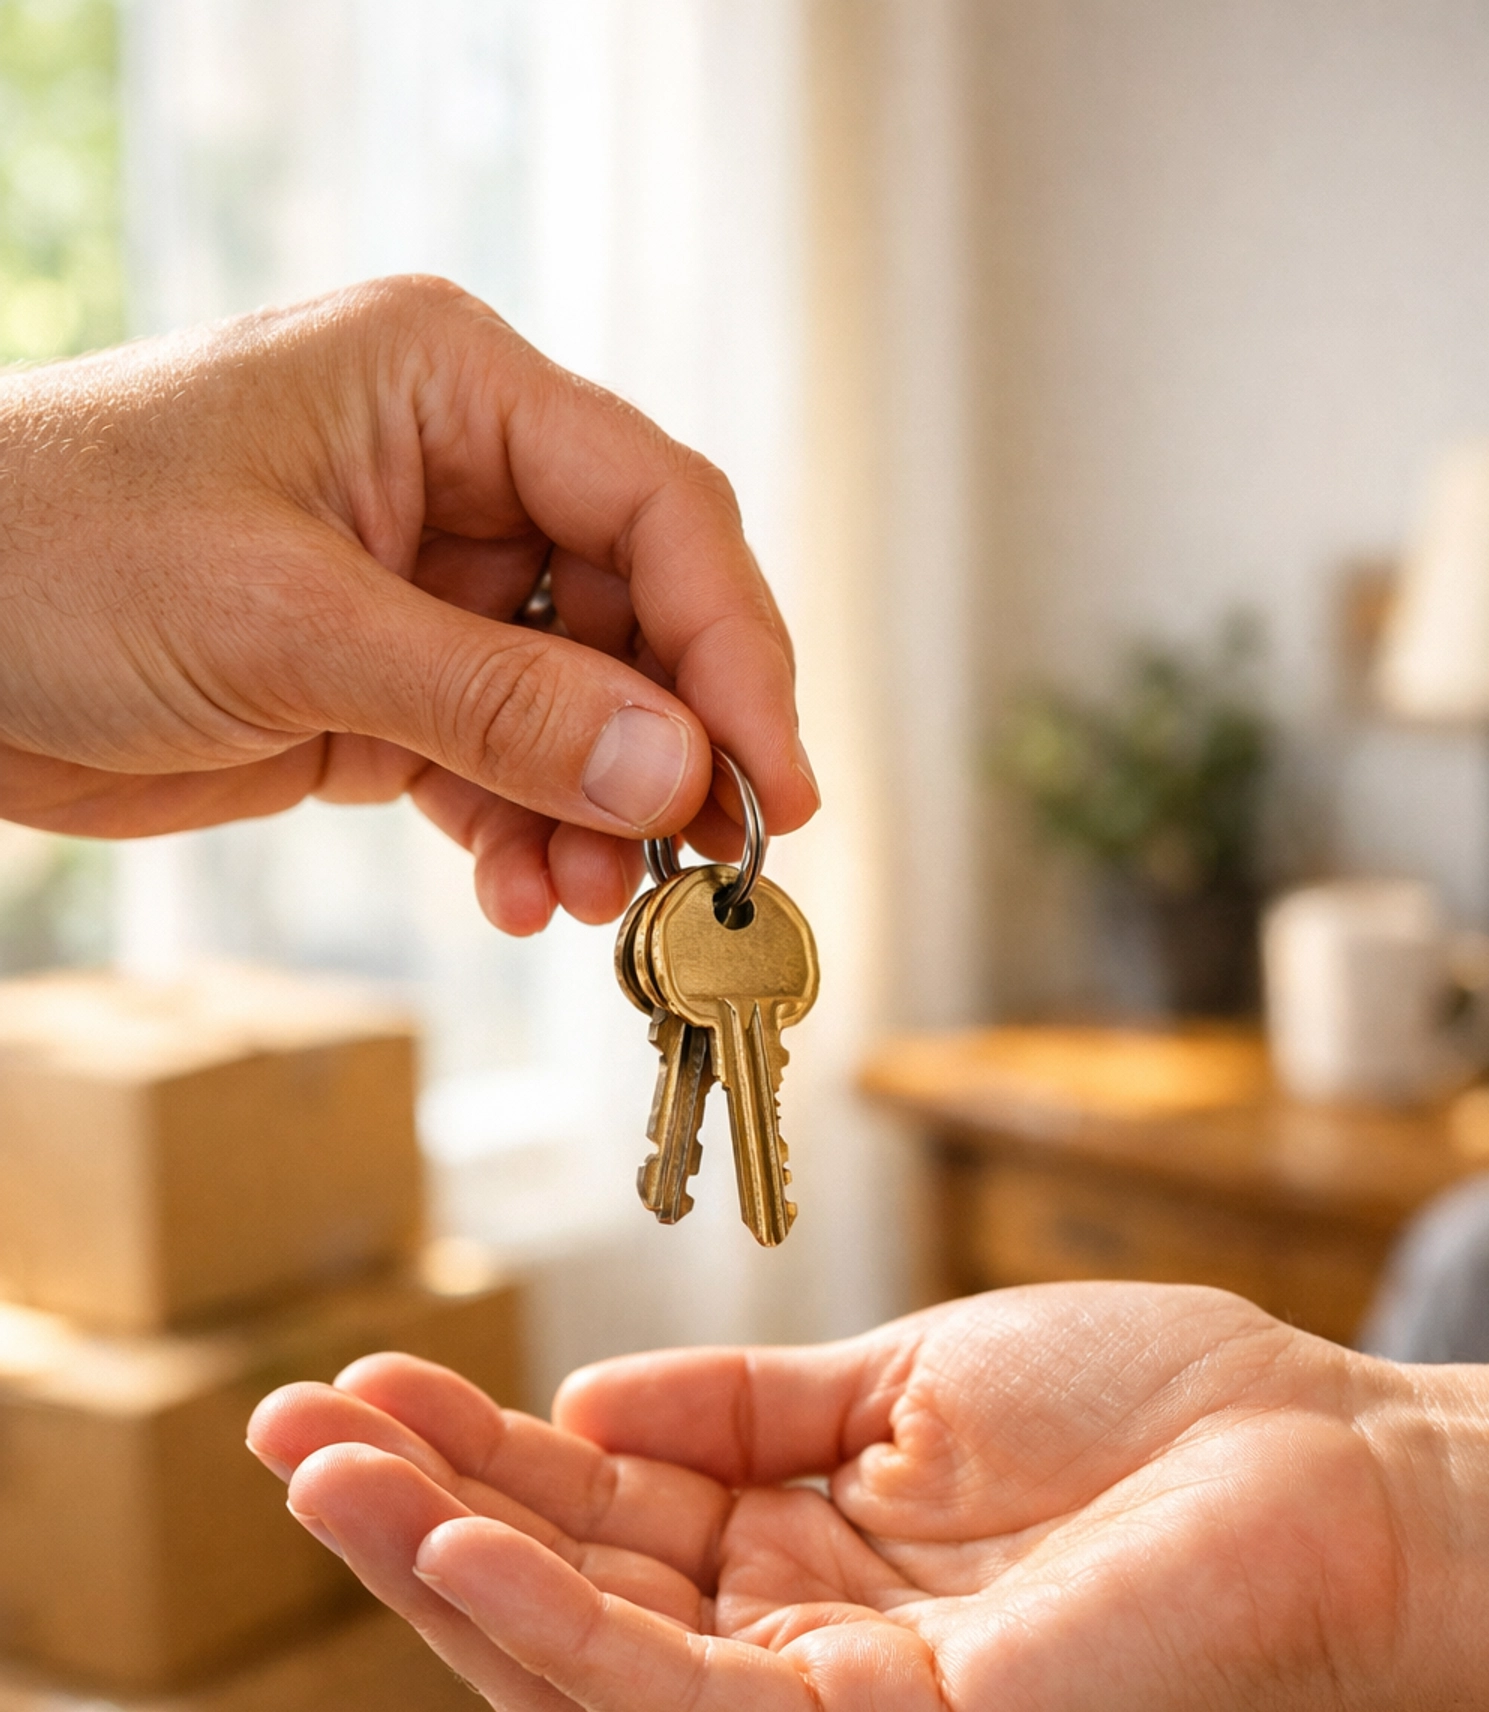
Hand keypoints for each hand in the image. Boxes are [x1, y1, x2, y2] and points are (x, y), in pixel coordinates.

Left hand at [0, 276, 814, 929]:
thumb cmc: (56, 554)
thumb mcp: (292, 625)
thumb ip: (498, 704)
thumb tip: (676, 773)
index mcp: (448, 386)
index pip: (656, 508)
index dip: (737, 647)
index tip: (775, 782)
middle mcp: (455, 476)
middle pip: (640, 614)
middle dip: (671, 748)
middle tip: (700, 868)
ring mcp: (420, 590)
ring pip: (579, 708)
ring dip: (599, 814)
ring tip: (590, 906)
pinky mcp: (378, 690)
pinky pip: (498, 766)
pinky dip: (522, 837)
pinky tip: (521, 898)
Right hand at [248, 1282, 1488, 1711]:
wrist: (1329, 1467)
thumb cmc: (1150, 1419)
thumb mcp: (901, 1381)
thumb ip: (740, 1411)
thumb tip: (581, 1407)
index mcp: (799, 1570)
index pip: (595, 1530)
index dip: (471, 1459)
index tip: (364, 1377)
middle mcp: (796, 1662)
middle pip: (563, 1609)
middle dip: (418, 1517)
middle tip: (288, 1423)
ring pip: (588, 1670)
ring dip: (447, 1572)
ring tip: (326, 1470)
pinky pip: (682, 1704)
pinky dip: (559, 1628)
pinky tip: (460, 1546)